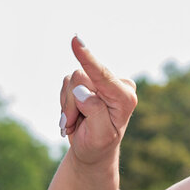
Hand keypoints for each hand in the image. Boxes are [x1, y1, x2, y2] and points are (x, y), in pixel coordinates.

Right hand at [59, 37, 136, 165]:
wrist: (93, 149)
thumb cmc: (98, 145)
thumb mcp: (99, 136)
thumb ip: (94, 112)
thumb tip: (82, 90)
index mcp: (125, 97)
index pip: (103, 75)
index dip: (88, 58)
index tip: (76, 40)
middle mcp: (116, 84)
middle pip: (80, 78)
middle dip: (72, 103)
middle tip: (75, 123)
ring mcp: (101, 81)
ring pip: (70, 82)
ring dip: (68, 106)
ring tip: (76, 122)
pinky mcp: (88, 81)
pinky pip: (66, 84)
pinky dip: (65, 103)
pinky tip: (74, 115)